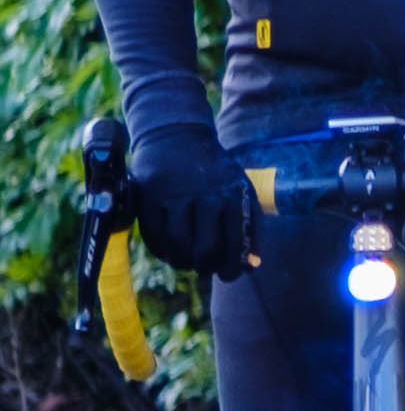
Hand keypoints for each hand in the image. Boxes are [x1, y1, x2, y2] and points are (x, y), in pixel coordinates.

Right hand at [123, 126, 255, 278]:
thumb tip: (251, 267)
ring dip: (182, 262)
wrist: (177, 135)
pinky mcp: (148, 197)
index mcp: (234, 195)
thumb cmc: (214, 172)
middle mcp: (206, 196)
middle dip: (207, 267)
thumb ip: (247, 226)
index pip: (237, 243)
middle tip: (205, 268)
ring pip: (177, 246)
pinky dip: (160, 250)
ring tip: (186, 261)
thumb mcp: (239, 189)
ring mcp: (175, 196)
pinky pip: (153, 235)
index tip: (228, 275)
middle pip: (206, 249)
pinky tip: (168, 249)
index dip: (232, 267)